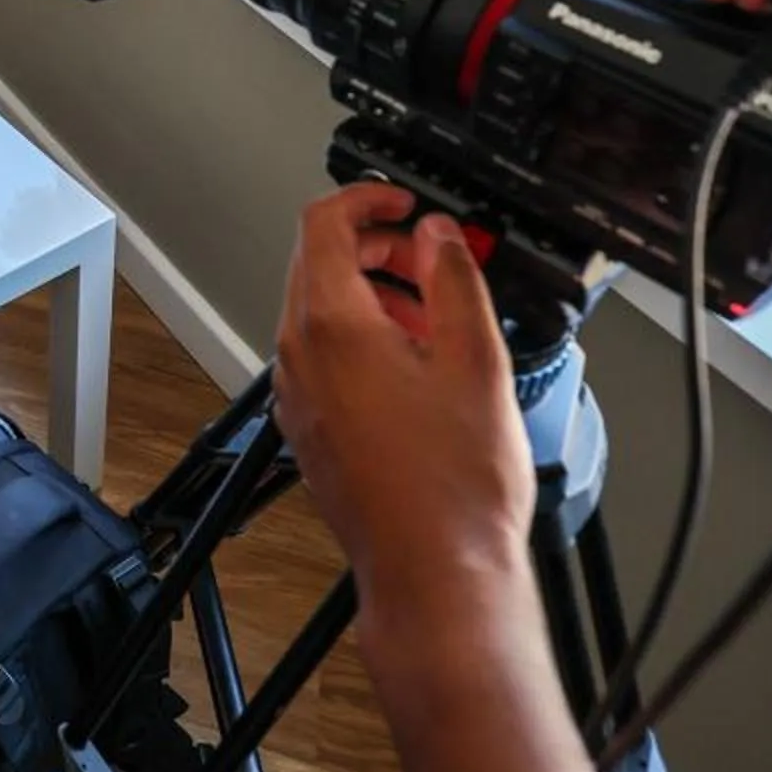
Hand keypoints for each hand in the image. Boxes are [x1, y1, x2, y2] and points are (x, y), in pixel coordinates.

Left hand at [275, 184, 532, 607]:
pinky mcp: (307, 427)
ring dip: (372, 296)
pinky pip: (321, 358)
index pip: (323, 224)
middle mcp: (298, 357)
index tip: (403, 203)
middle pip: (317, 265)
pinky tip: (414, 366)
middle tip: (432, 261)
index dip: (365, 199)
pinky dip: (359, 340)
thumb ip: (452, 280)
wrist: (438, 572)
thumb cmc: (456, 486)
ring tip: (435, 318)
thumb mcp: (474, 359)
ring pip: (318, 313)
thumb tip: (437, 234)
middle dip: (375, 249)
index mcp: (331, 327)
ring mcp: (297, 395)